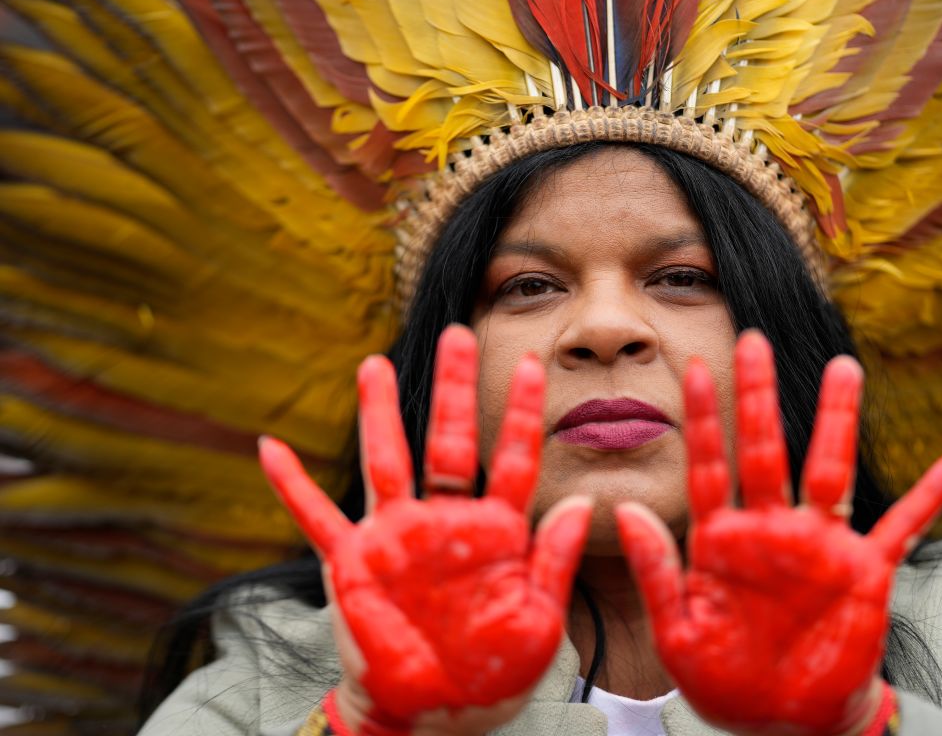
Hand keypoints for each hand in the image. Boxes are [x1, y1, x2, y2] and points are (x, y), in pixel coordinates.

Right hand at [259, 325, 592, 734]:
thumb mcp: (537, 622)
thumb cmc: (490, 677)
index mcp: (495, 534)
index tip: (534, 364)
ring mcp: (396, 539)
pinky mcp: (354, 565)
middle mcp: (444, 523)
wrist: (431, 720)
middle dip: (454, 389)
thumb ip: (553, 562)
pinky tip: (268, 447)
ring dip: (379, 413)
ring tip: (373, 364)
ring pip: (387, 460)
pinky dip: (291, 486)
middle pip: (449, 440)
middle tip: (459, 334)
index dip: (522, 413)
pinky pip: (315, 518)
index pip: (513, 460)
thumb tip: (582, 503)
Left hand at [616, 331, 941, 735]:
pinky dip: (929, 498)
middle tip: (753, 341)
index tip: (693, 369)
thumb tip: (621, 510)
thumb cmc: (725, 680)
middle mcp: (772, 529)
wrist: (783, 721)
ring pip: (831, 469)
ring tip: (844, 367)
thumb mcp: (678, 632)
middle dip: (760, 397)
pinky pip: (902, 528)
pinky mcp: (864, 573)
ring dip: (838, 421)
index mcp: (722, 541)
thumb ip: (656, 572)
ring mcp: (821, 546)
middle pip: (766, 449)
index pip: (710, 467)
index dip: (703, 420)